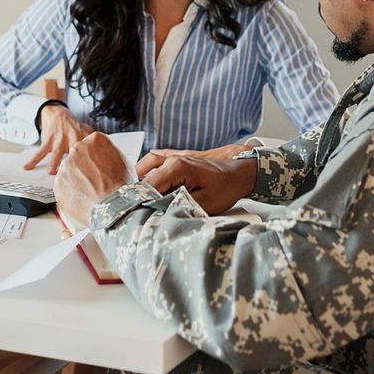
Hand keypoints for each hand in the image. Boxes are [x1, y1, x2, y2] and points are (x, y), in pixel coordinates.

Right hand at [24, 104, 92, 173]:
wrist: (57, 114)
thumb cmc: (74, 126)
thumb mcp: (87, 131)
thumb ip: (97, 142)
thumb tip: (113, 154)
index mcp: (83, 137)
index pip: (89, 149)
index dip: (93, 158)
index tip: (96, 170)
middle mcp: (71, 138)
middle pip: (73, 151)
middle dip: (74, 161)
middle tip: (75, 173)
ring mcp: (59, 140)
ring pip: (56, 152)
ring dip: (54, 162)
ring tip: (51, 172)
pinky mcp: (47, 141)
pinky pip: (40, 152)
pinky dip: (33, 159)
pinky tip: (27, 166)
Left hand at [55, 133, 130, 224]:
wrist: (113, 206)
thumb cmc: (121, 186)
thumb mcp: (123, 161)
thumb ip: (110, 155)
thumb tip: (108, 158)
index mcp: (96, 140)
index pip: (91, 145)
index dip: (95, 159)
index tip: (99, 167)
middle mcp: (78, 148)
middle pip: (78, 157)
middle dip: (84, 169)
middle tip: (94, 181)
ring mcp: (66, 165)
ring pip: (69, 173)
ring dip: (76, 181)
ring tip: (90, 192)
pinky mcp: (58, 182)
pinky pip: (63, 187)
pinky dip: (70, 193)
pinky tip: (83, 199)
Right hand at [138, 152, 255, 215]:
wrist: (241, 173)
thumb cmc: (227, 187)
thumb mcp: (206, 203)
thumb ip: (181, 207)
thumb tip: (160, 214)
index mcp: (177, 167)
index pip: (147, 186)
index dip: (138, 202)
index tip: (133, 215)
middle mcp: (172, 160)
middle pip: (144, 179)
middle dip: (137, 195)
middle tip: (133, 212)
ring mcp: (173, 158)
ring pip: (145, 169)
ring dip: (139, 183)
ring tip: (133, 200)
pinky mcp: (176, 159)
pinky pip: (153, 162)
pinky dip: (145, 171)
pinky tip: (139, 180)